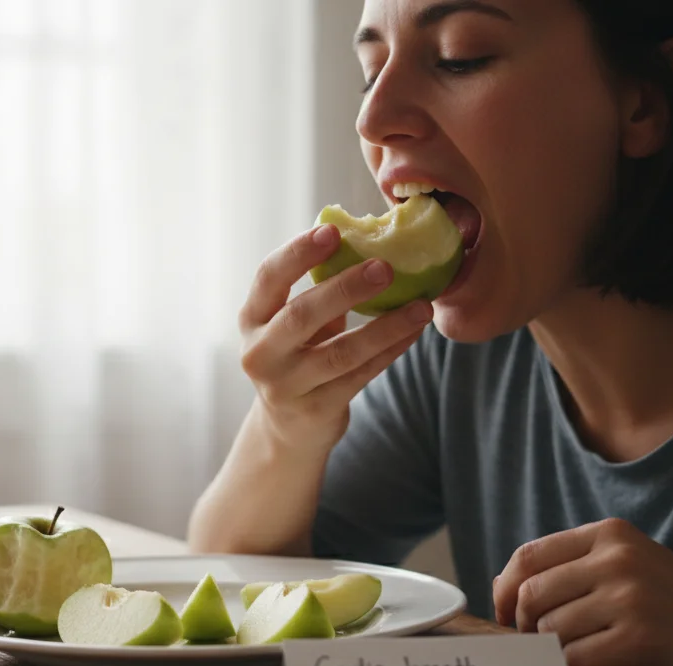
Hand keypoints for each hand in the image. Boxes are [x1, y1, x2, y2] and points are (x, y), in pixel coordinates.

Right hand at [238, 224, 432, 453]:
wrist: (287, 428)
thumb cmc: (296, 358)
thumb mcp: (291, 326)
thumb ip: (317, 291)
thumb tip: (369, 241)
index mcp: (251, 319)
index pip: (268, 278)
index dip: (298, 253)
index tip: (333, 230)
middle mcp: (260, 353)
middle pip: (301, 315)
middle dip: (345, 288)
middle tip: (385, 267)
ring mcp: (285, 386)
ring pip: (340, 352)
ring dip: (386, 327)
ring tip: (421, 307)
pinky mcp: (316, 410)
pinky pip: (361, 375)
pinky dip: (391, 351)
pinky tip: (413, 332)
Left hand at [492, 518, 672, 665]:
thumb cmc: (670, 598)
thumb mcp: (627, 560)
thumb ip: (570, 565)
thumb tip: (500, 589)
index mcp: (609, 533)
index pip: (529, 556)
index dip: (504, 588)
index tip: (502, 612)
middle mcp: (617, 560)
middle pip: (531, 594)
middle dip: (522, 623)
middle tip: (535, 638)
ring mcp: (629, 599)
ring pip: (551, 629)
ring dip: (554, 647)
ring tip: (583, 645)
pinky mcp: (639, 639)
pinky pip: (576, 658)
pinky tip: (600, 660)